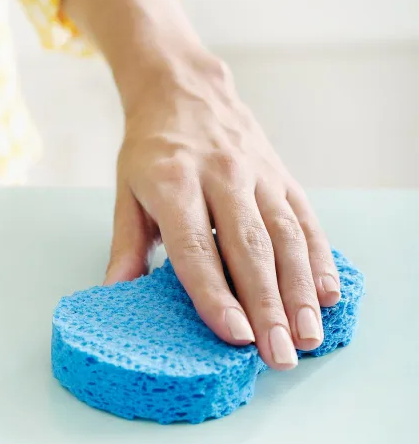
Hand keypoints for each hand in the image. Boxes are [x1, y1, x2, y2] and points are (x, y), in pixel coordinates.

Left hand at [62, 0, 339, 369]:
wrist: (185, 88)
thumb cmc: (152, 150)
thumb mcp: (126, 191)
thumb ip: (126, 244)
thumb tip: (115, 293)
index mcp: (174, 182)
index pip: (196, 246)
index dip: (215, 293)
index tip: (233, 334)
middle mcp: (222, 176)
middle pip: (248, 249)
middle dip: (267, 307)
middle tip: (279, 355)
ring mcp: (258, 175)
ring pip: (285, 238)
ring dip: (300, 292)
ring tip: (308, 337)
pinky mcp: (283, 176)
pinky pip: (305, 221)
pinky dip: (319, 260)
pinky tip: (327, 296)